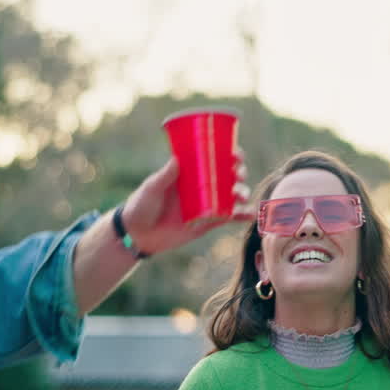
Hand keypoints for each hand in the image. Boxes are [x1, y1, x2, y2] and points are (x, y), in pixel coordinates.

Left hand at [120, 149, 250, 254]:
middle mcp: (203, 186)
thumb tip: (177, 159)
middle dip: (239, 173)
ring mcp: (208, 204)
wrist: (139, 235)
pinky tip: (250, 215)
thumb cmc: (141, 206)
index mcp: (191, 173)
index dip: (229, 154)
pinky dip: (242, 216)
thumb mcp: (152, 188)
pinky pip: (230, 218)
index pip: (215, 158)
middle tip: (238, 174)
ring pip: (233, 196)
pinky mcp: (209, 223)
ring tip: (241, 195)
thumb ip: (164, 176)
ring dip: (243, 192)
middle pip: (229, 176)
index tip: (236, 154)